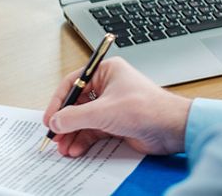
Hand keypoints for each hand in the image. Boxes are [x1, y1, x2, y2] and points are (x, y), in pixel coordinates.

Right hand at [43, 57, 190, 157]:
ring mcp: (113, 106)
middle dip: (65, 122)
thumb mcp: (103, 111)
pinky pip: (94, 131)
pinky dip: (84, 140)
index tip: (49, 118)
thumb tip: (55, 122)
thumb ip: (75, 117)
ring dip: (73, 134)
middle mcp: (108, 87)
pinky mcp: (118, 124)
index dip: (58, 102)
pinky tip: (76, 149)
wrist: (173, 129)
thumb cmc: (147, 108)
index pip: (73, 84)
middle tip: (54, 135)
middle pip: (77, 104)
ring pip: (85, 120)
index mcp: (105, 72)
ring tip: (63, 147)